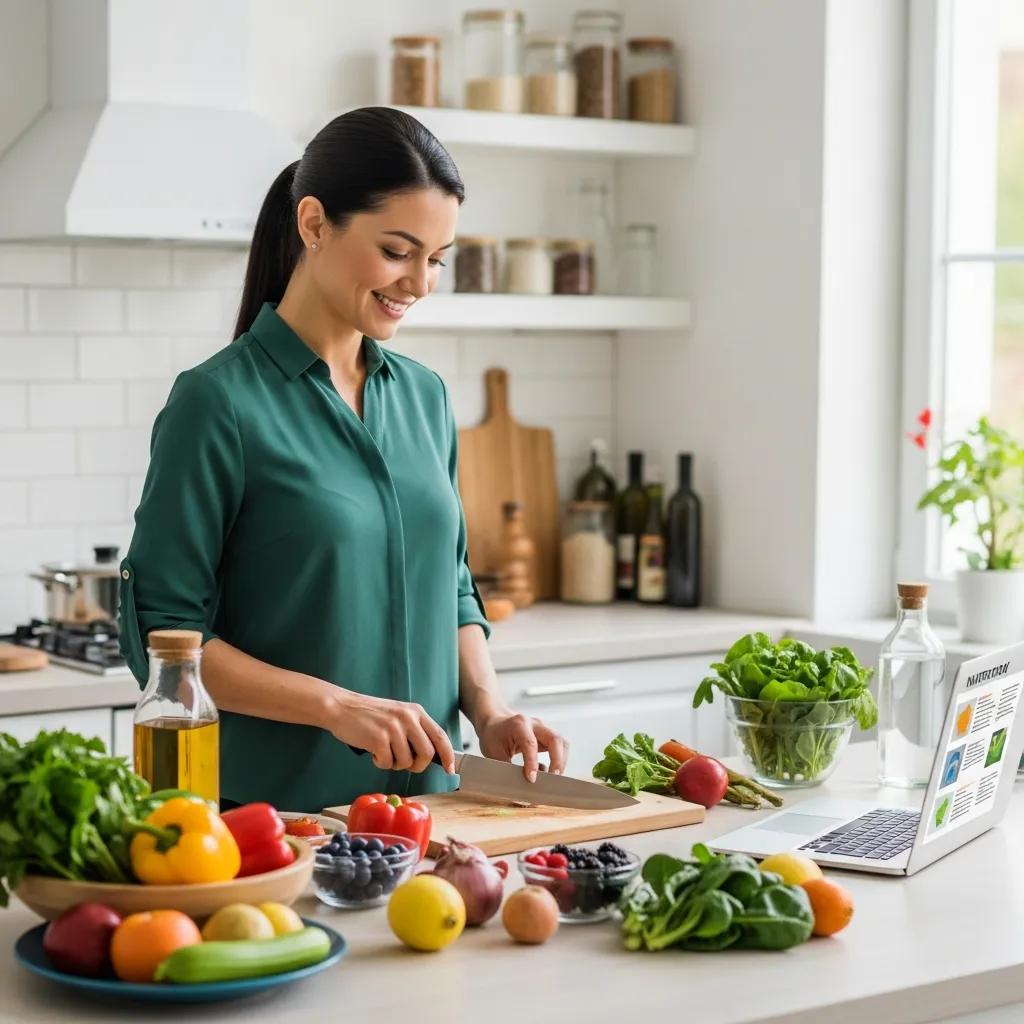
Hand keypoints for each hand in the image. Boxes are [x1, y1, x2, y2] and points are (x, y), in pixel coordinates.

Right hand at [329, 690, 455, 773]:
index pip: (440, 736)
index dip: (448, 755)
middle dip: (417, 766)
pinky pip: (386, 764)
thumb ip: (415, 729)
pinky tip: (372, 751)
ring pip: (406, 762)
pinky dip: (379, 763)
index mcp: (416, 712)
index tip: (450, 769)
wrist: (341, 707)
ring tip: (382, 751)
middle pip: (427, 754)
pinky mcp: (378, 739)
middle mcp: (408, 718)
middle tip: (404, 763)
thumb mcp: (398, 715)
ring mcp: (394, 728)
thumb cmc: (369, 715)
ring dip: (393, 764)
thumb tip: (431, 754)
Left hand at [475, 712, 568, 781]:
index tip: (532, 780)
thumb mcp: (493, 752)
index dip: (532, 763)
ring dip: (561, 761)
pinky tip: (549, 771)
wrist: (494, 723)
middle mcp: (534, 724)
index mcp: (519, 724)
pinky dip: (559, 760)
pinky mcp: (547, 736)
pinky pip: (560, 747)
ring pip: (562, 743)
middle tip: (553, 779)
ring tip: (553, 777)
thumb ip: (506, 768)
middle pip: (555, 739)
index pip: (530, 744)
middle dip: (557, 761)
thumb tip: (516, 787)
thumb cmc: (493, 736)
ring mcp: (543, 729)